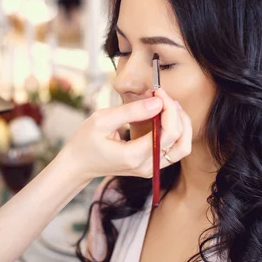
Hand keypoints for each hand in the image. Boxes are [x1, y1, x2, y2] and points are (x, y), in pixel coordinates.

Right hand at [59, 89, 191, 180]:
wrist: (78, 164)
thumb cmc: (85, 141)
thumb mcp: (102, 120)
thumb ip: (131, 111)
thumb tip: (157, 102)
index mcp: (134, 156)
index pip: (168, 133)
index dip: (169, 108)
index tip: (158, 92)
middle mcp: (146, 166)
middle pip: (181, 142)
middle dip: (178, 115)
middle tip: (164, 97)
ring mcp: (150, 168)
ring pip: (182, 148)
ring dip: (181, 125)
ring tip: (168, 106)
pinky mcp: (151, 166)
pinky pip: (173, 149)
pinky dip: (174, 131)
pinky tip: (162, 116)